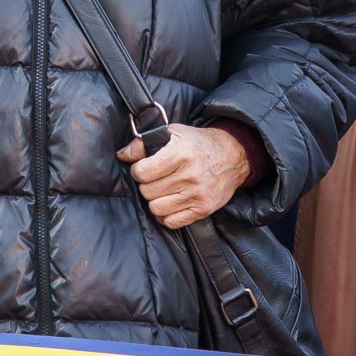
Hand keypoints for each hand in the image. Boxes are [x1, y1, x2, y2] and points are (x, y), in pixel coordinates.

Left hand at [116, 123, 250, 229]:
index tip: (143, 167)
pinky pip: (172, 222)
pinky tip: (170, 203)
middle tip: (154, 179)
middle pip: (147, 192)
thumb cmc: (198, 143)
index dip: (138, 170)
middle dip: (146, 185)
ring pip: (156, 209)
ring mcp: (197, 194)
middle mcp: (190, 175)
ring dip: (155, 201)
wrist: (233, 156)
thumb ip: (144, 143)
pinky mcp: (203, 209)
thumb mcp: (173, 133)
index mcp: (180, 153)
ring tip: (162, 191)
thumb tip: (122, 154)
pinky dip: (166, 215)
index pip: (142, 172)